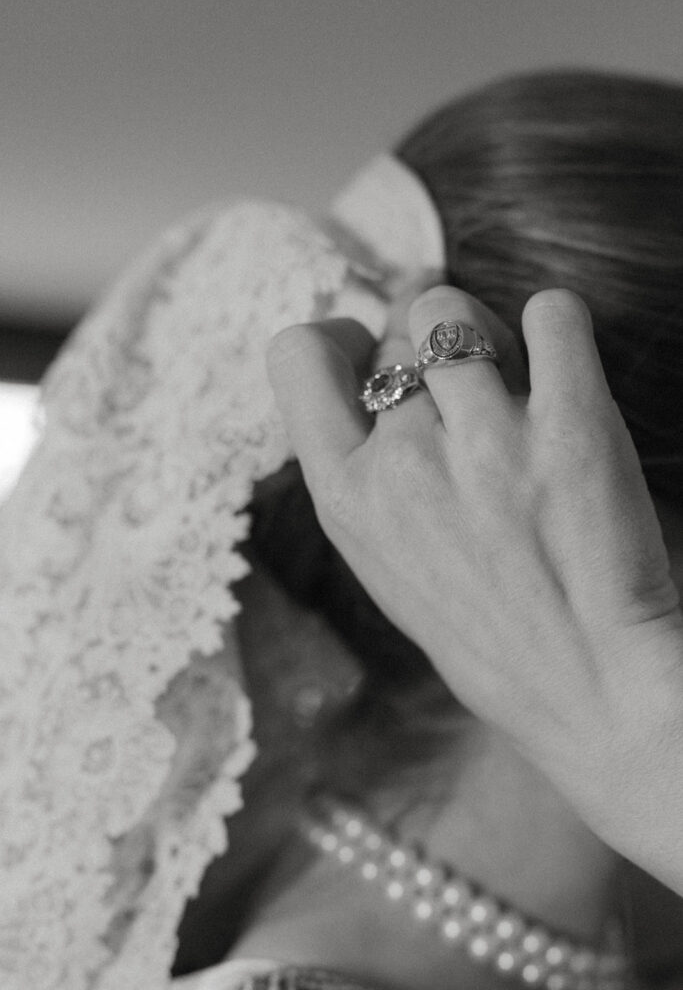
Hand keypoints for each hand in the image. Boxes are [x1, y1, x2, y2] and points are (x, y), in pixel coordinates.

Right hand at [267, 285, 682, 886]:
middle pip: (397, 330)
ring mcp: (487, 438)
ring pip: (456, 312)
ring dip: (486, 334)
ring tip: (516, 383)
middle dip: (430, 350)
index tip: (373, 354)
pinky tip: (559, 361)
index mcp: (346, 496)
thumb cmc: (483, 631)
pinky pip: (551, 314)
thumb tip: (372, 369)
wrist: (588, 687)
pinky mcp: (572, 424)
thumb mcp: (381, 563)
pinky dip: (554, 324)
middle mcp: (405, 460)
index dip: (340, 338)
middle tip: (470, 398)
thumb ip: (363, 468)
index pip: (297, 354)